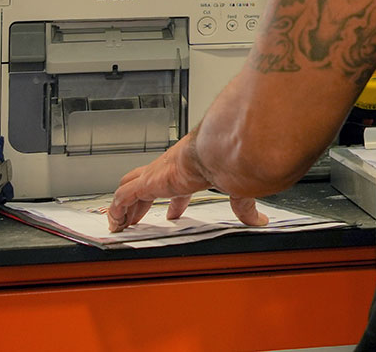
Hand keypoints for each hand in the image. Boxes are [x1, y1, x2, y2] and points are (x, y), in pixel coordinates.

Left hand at [107, 133, 267, 231]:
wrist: (221, 150)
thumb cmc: (229, 161)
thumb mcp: (236, 188)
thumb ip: (244, 206)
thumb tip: (259, 220)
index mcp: (189, 169)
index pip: (177, 184)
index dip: (174, 200)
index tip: (172, 213)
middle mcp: (169, 168)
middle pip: (146, 183)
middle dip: (140, 202)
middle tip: (136, 218)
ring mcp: (156, 174)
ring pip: (129, 188)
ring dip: (125, 208)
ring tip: (120, 225)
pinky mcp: (148, 182)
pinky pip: (122, 198)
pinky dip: (117, 211)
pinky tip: (116, 224)